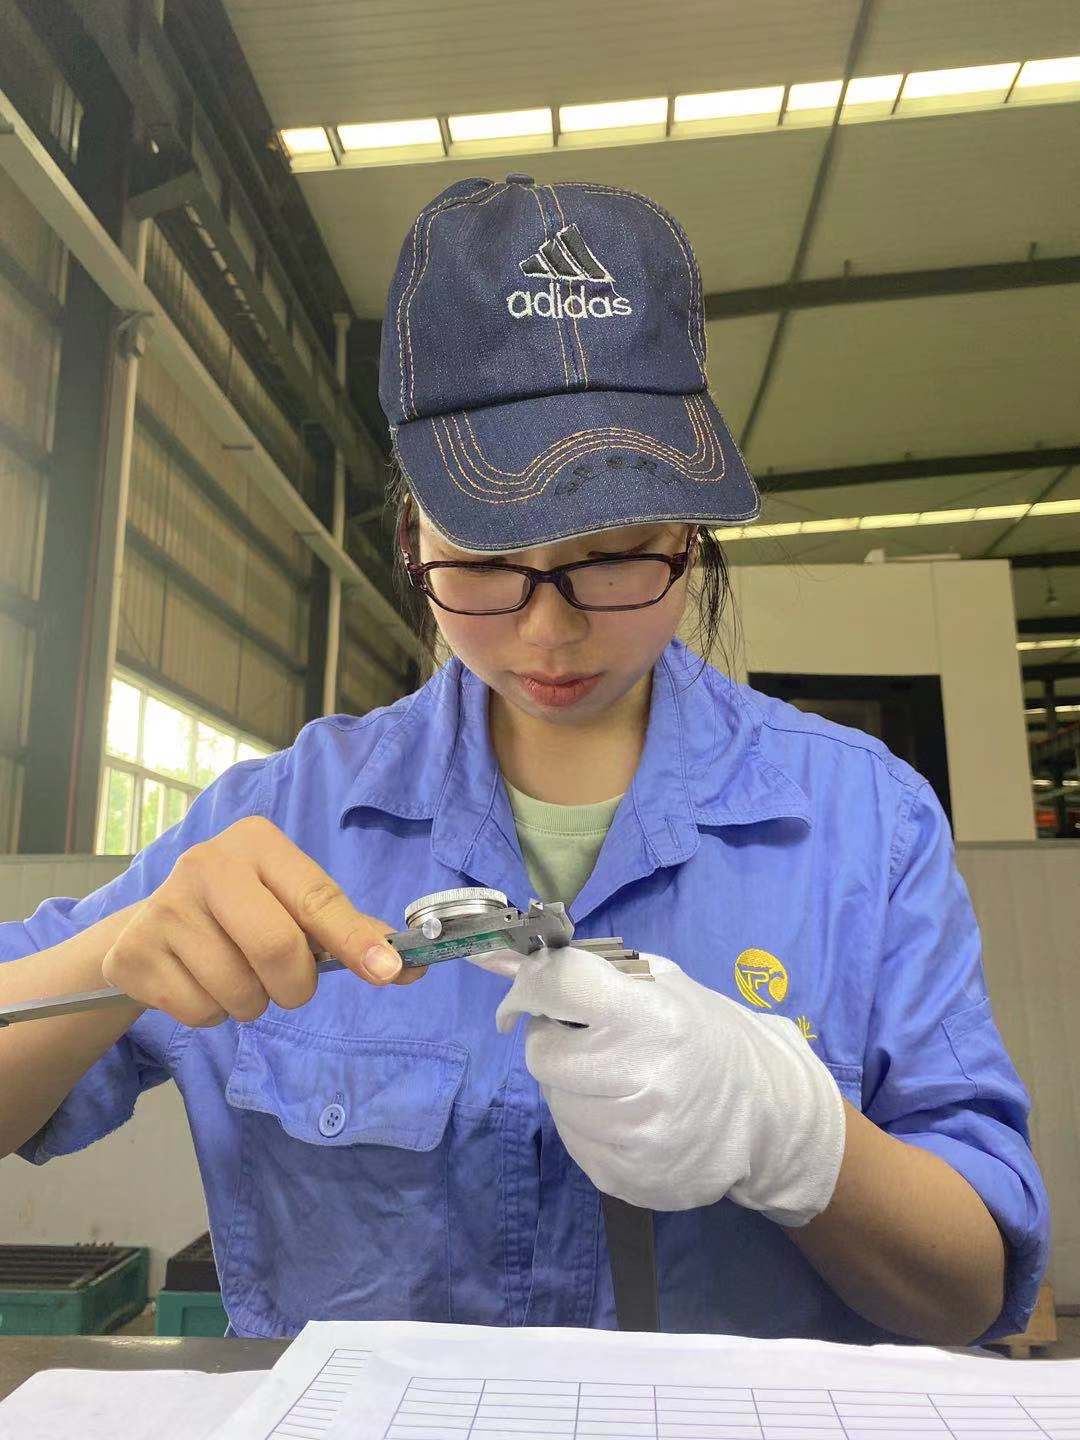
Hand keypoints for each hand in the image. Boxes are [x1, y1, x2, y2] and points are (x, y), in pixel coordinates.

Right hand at [102, 817, 417, 1026]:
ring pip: (238, 990)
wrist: (152, 923)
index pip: (317, 898)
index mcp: (258, 842)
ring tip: (236, 974)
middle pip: (277, 948)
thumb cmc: (244, 911)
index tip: (389, 972)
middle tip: (288, 984)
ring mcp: (164, 905)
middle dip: (295, 985)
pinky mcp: (133, 950)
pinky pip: (198, 1012)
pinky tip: (198, 981)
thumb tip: (409, 967)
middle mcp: (207, 861)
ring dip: (251, 1002)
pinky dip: (211, 1014)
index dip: (355, 940)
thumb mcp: (292, 905)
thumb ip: (349, 932)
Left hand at [496, 945, 845, 1224]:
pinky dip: (586, 1119)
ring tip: (618, 1076)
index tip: (531, 990)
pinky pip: (570, 1136)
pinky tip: (626, 1112)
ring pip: (552, 1098)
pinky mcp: (620, 1179)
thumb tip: (495, 961)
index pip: (559, 986)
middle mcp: (640, 1082)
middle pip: (542, 1053)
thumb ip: (582, 970)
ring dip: (571, 1082)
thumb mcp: (661, 983)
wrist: (766, 1118)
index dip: (533, 984)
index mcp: (653, 1020)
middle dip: (557, 1039)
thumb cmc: (706, 1035)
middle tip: (592, 1037)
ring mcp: (630, 1139)